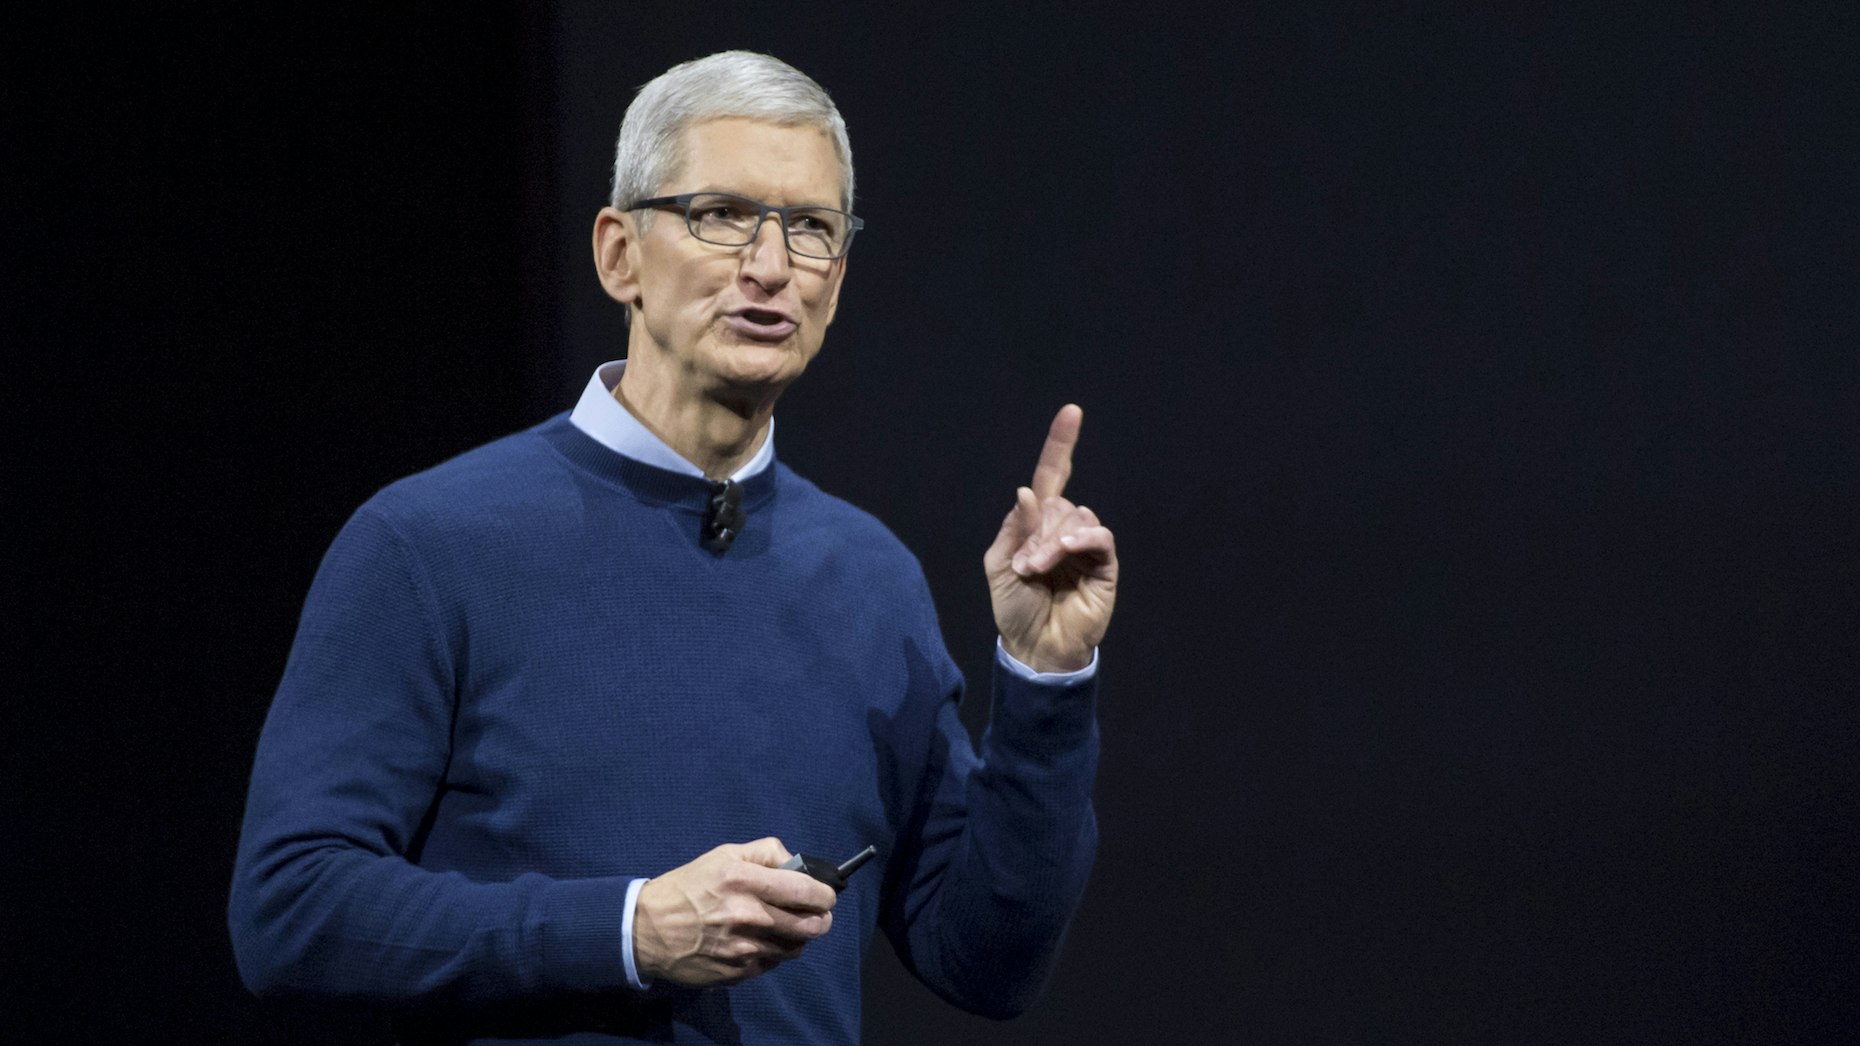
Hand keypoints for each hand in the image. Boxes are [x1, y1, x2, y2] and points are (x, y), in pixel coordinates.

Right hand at [632, 838, 836, 986]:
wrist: (647, 929)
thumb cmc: (688, 886)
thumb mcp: (724, 854)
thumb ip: (766, 852)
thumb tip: (796, 863)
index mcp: (745, 881)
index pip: (807, 891)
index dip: (825, 894)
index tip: (826, 895)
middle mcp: (749, 916)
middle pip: (812, 926)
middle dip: (821, 919)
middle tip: (815, 914)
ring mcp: (744, 949)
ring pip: (796, 948)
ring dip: (797, 937)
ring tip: (784, 926)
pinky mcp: (738, 973)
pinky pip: (772, 964)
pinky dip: (773, 952)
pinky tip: (758, 941)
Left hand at [984, 405, 1118, 672]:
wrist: (1034, 647)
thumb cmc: (1014, 608)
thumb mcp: (998, 564)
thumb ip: (1013, 528)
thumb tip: (1028, 491)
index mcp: (1038, 523)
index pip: (1052, 476)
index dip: (1060, 445)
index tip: (1072, 412)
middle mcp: (1064, 528)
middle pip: (1059, 503)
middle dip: (1038, 531)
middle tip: (1026, 566)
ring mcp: (1086, 546)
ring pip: (1078, 517)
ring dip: (1053, 541)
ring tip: (1038, 570)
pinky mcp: (1104, 566)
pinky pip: (1100, 536)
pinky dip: (1083, 537)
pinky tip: (1068, 550)